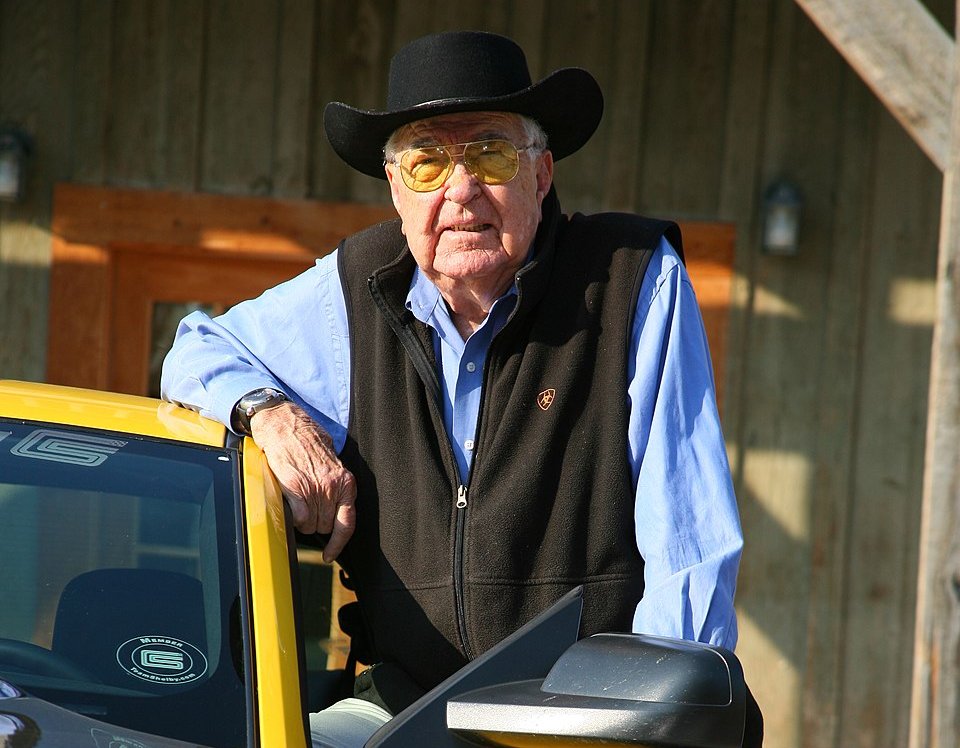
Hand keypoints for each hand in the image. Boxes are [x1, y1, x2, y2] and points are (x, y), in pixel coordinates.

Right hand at [249, 401, 355, 561]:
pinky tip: (290, 506)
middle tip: (307, 508)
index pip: (347, 524)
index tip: (330, 555)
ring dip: (303, 521)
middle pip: (326, 527)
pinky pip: (297, 519)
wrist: (285, 424)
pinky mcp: (294, 488)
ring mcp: (314, 488)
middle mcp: (333, 487)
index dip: (338, 543)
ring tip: (298, 502)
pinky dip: (293, 518)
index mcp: (346, 482)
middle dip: (316, 524)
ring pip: (310, 526)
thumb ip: (336, 487)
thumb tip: (334, 512)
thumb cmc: (307, 441)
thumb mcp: (332, 464)